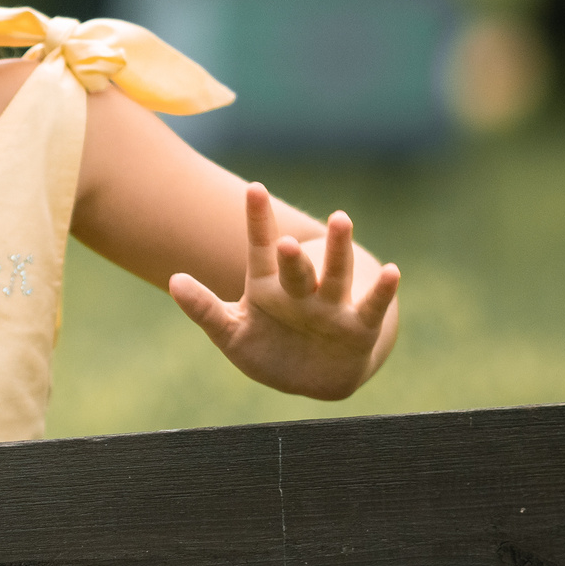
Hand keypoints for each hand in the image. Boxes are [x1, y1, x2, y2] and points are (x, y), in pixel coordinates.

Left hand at [167, 183, 399, 400]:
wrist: (309, 377)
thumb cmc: (267, 347)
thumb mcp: (230, 332)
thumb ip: (204, 309)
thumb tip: (173, 280)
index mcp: (267, 286)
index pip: (261, 248)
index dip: (258, 221)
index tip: (254, 188)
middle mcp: (300, 290)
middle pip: (297, 266)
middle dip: (294, 254)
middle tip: (290, 240)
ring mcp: (330, 307)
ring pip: (334, 276)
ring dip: (338, 251)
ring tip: (340, 220)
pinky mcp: (358, 329)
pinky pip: (370, 307)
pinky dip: (380, 291)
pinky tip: (391, 270)